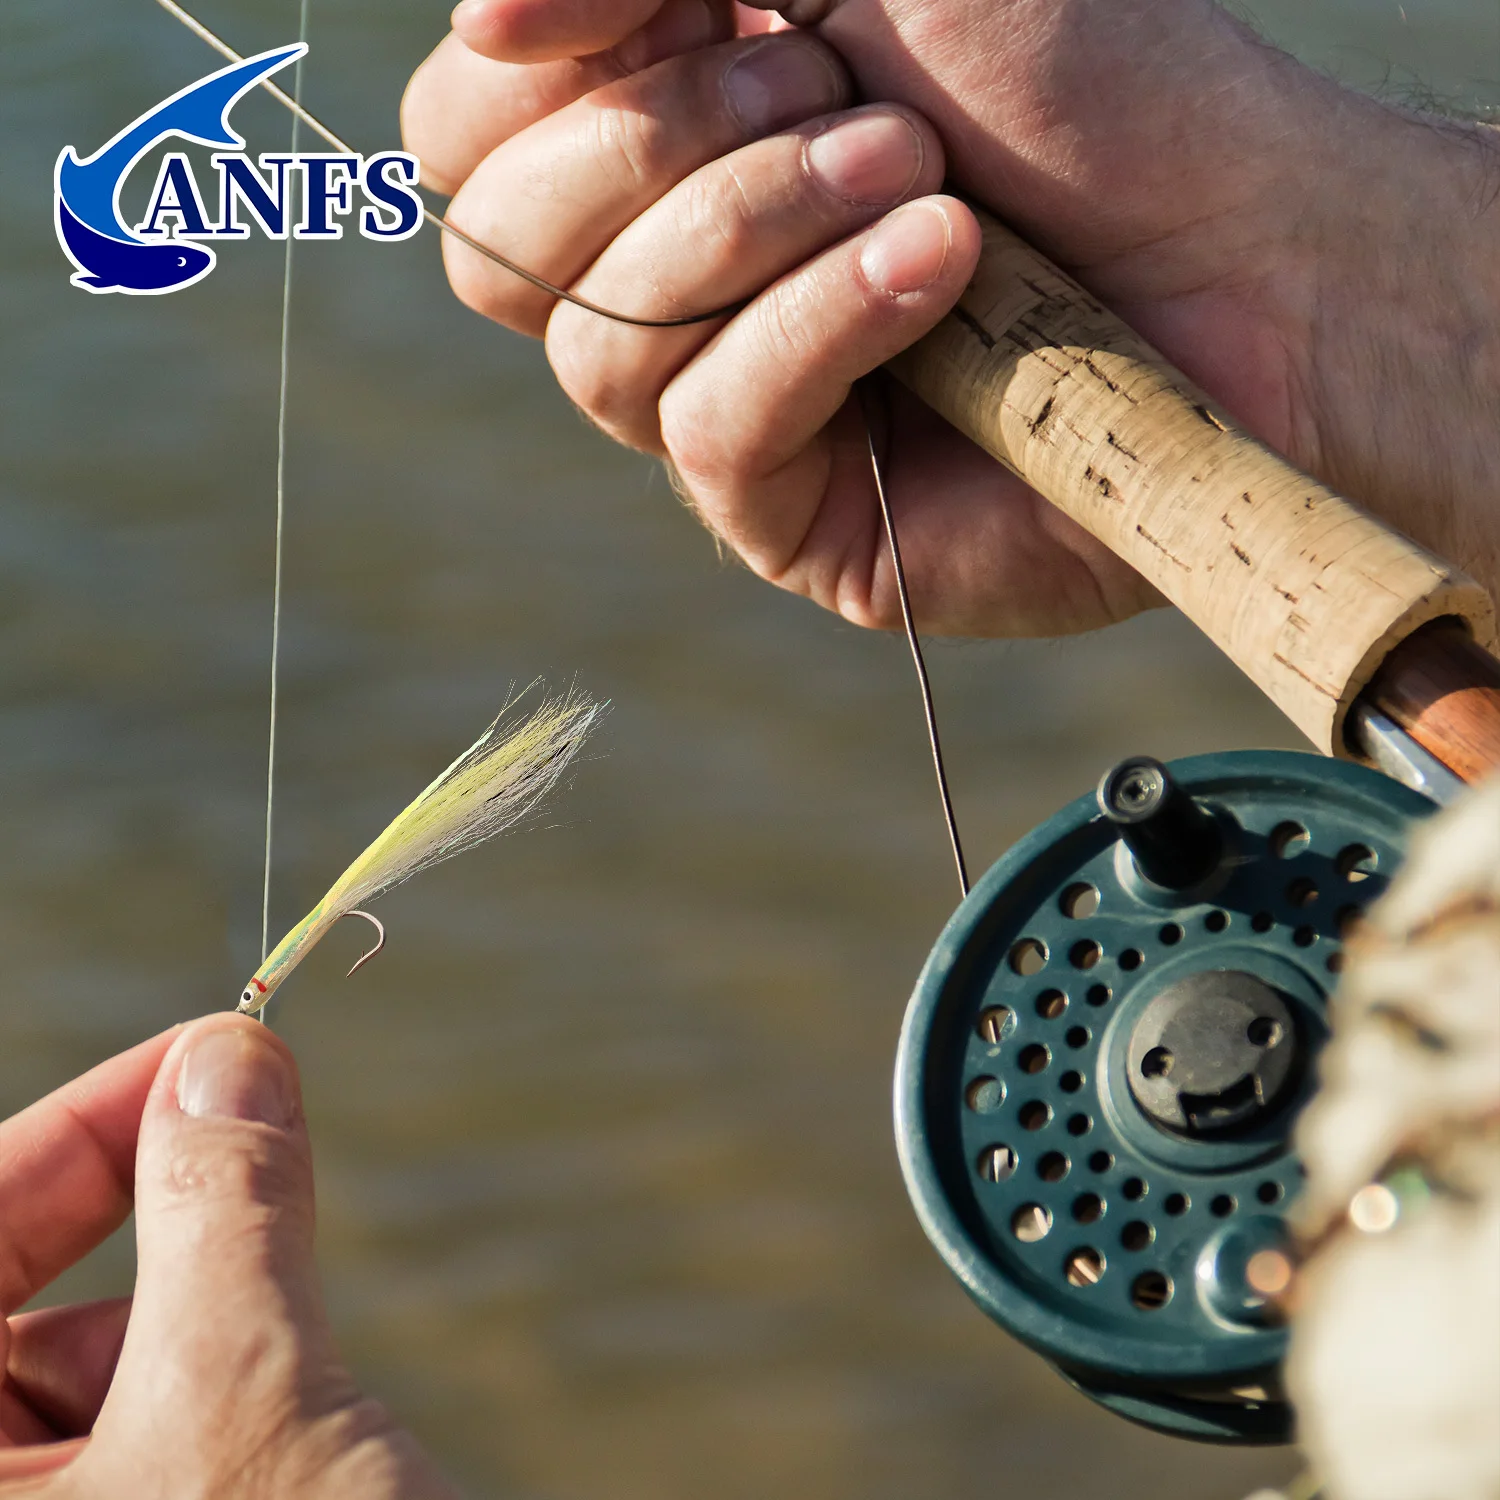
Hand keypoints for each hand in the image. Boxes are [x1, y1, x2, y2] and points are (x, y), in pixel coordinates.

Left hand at [0, 1018, 455, 1498]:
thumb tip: (230, 1054)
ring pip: (85, 1390)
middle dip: (159, 1239)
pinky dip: (221, 1412)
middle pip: (17, 1316)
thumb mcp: (243, 1391)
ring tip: (291, 1410)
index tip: (209, 1057)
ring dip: (203, 1342)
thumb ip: (223, 1208)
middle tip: (274, 1164)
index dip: (80, 1128)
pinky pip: (131, 1457)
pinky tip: (295, 1456)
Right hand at [403, 0, 1499, 633]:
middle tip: (838, 84)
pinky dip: (815, 328)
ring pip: (600, 349)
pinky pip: (708, 432)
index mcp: (656, 147)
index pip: (469, 134)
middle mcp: (669, 288)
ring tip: (923, 179)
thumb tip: (480, 9)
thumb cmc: (1077, 82)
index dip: (533, 66)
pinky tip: (940, 269)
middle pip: (499, 250)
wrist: (1246, 244)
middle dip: (659, 144)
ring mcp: (722, 411)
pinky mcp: (790, 520)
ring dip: (756, 228)